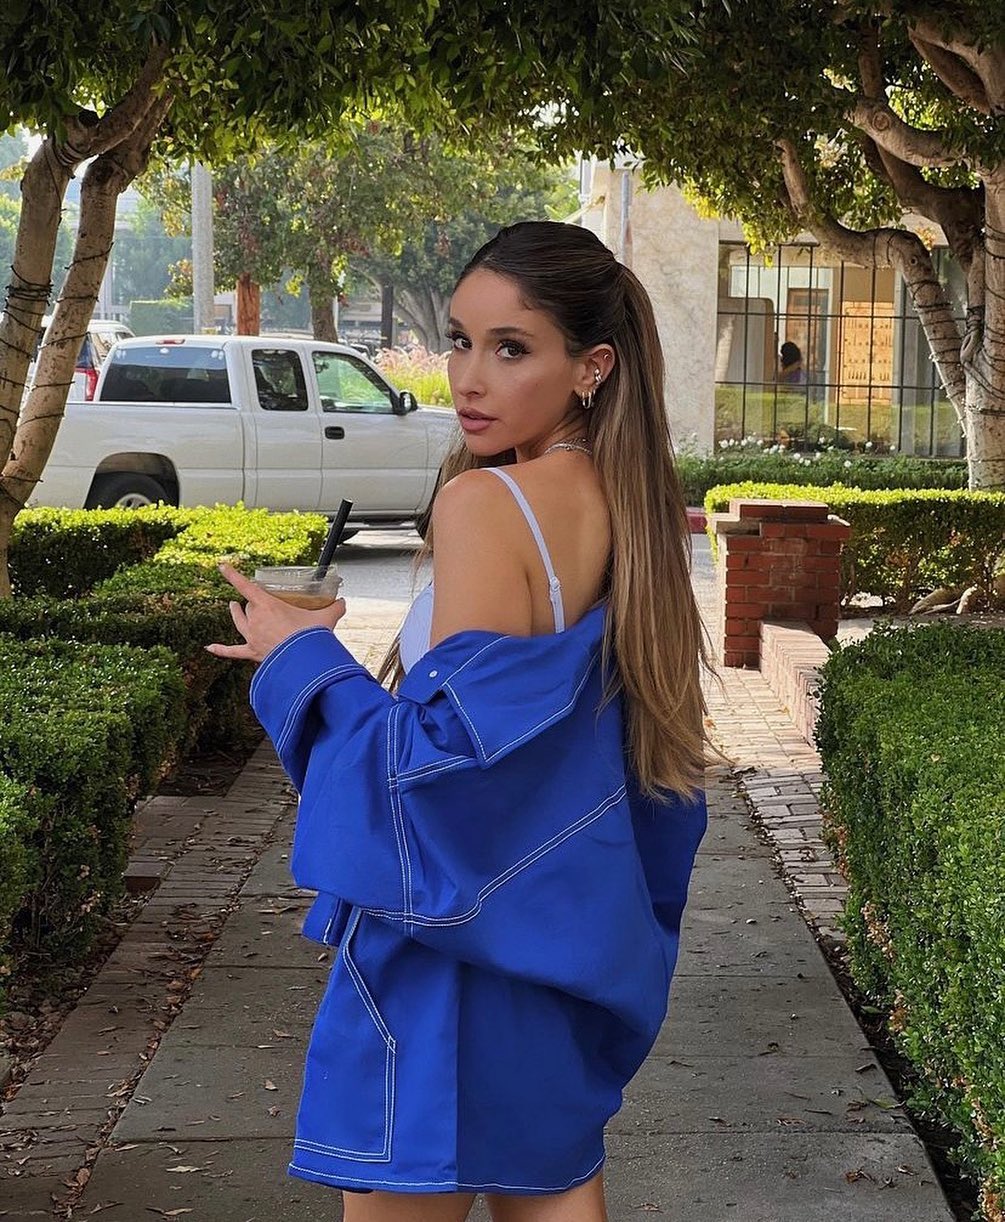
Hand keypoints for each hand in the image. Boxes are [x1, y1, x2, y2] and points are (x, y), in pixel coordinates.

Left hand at [205, 563, 346, 663]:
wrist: (304, 663)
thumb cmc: (311, 638)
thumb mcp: (326, 618)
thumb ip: (335, 608)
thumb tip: (343, 602)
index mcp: (268, 606)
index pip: (246, 586)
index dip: (232, 575)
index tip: (221, 566)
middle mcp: (256, 620)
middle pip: (248, 606)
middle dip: (252, 602)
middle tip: (259, 601)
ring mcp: (252, 637)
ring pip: (239, 622)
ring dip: (236, 614)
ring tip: (233, 608)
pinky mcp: (252, 653)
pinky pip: (232, 651)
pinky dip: (220, 649)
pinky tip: (209, 648)